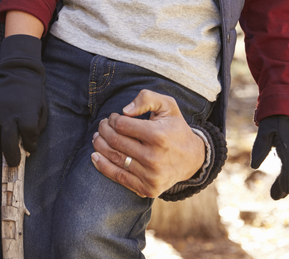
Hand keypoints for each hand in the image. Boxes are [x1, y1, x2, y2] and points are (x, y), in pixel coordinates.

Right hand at [0, 34, 46, 167]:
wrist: (18, 73)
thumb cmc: (34, 94)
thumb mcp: (42, 111)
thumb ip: (36, 129)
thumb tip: (27, 147)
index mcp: (26, 114)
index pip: (28, 137)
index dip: (30, 145)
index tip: (30, 148)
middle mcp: (9, 114)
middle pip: (8, 142)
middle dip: (12, 156)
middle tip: (14, 163)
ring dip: (0, 143)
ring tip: (6, 145)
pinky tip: (1, 129)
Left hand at [90, 89, 205, 197]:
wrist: (193, 159)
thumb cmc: (175, 128)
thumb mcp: (167, 106)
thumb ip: (146, 99)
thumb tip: (124, 111)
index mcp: (158, 136)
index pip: (121, 125)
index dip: (113, 119)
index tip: (114, 118)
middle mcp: (154, 157)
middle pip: (115, 141)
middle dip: (103, 130)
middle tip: (102, 126)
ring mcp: (151, 175)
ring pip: (114, 158)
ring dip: (99, 146)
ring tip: (97, 138)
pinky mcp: (148, 189)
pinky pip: (119, 177)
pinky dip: (103, 166)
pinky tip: (95, 156)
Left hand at [251, 115, 288, 199]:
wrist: (288, 111)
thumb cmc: (274, 120)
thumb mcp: (264, 131)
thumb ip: (259, 147)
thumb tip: (253, 166)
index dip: (287, 179)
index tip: (284, 190)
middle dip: (285, 186)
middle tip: (276, 198)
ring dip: (288, 184)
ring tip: (278, 196)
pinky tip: (284, 186)